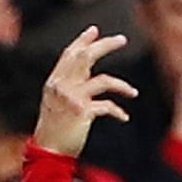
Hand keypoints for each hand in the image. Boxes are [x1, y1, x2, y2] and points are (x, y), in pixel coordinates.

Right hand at [35, 27, 137, 157]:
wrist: (48, 151)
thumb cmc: (53, 129)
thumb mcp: (55, 101)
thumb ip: (67, 85)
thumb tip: (85, 72)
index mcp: (55, 82)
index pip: (69, 54)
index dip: (83, 40)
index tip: (95, 30)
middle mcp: (62, 86)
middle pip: (86, 56)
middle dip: (106, 45)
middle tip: (122, 40)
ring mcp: (73, 98)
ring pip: (104, 80)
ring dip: (123, 86)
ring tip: (133, 93)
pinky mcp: (83, 112)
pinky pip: (107, 106)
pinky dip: (118, 111)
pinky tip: (124, 117)